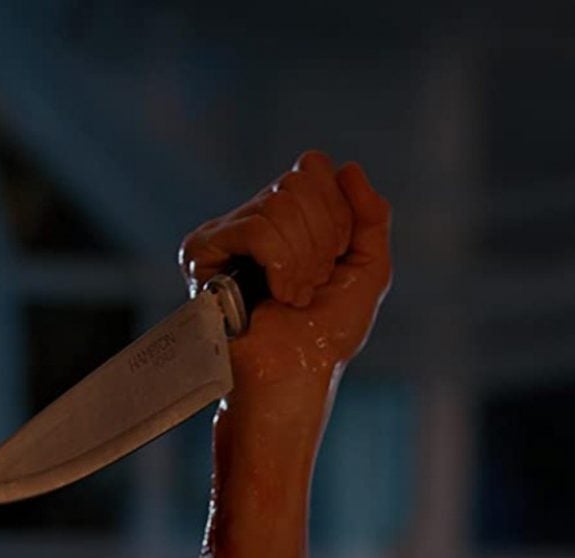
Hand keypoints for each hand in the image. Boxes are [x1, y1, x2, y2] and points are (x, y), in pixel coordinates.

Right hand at [178, 150, 392, 393]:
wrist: (296, 374)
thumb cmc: (328, 333)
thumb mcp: (368, 268)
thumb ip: (371, 216)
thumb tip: (348, 167)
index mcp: (291, 213)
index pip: (314, 167)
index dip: (337, 214)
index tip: (335, 259)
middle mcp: (254, 215)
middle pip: (299, 181)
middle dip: (322, 240)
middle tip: (313, 283)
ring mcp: (226, 231)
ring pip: (279, 204)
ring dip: (303, 260)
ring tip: (294, 295)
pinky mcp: (202, 250)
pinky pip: (257, 229)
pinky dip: (280, 266)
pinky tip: (275, 296)